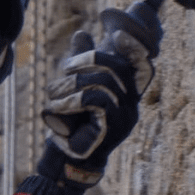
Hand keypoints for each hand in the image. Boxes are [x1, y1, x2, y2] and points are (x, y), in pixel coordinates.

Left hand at [39, 7, 158, 179]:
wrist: (68, 161)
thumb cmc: (71, 126)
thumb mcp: (74, 90)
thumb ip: (81, 64)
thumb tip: (82, 34)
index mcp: (125, 95)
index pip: (141, 66)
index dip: (133, 47)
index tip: (117, 33)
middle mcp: (131, 105)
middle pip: (116, 67)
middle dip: (87, 61)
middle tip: (64, 69)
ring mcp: (125, 116)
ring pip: (103, 81)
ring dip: (72, 82)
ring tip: (53, 92)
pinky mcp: (113, 126)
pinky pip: (95, 99)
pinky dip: (71, 98)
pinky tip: (56, 105)